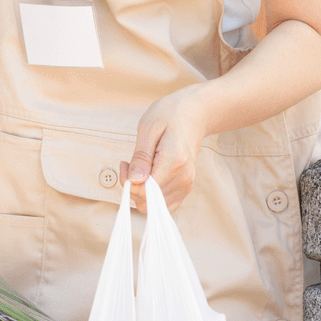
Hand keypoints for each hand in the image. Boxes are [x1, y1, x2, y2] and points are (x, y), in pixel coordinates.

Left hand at [121, 84, 211, 213]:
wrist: (194, 114)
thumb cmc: (169, 115)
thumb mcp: (148, 128)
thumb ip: (141, 157)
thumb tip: (134, 181)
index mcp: (174, 162)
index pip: (145, 191)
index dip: (128, 182)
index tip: (125, 163)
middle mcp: (183, 178)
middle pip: (148, 202)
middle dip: (132, 186)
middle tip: (130, 164)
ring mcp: (186, 185)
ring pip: (153, 206)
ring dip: (140, 190)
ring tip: (140, 167)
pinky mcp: (185, 187)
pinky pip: (163, 204)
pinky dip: (151, 194)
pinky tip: (148, 175)